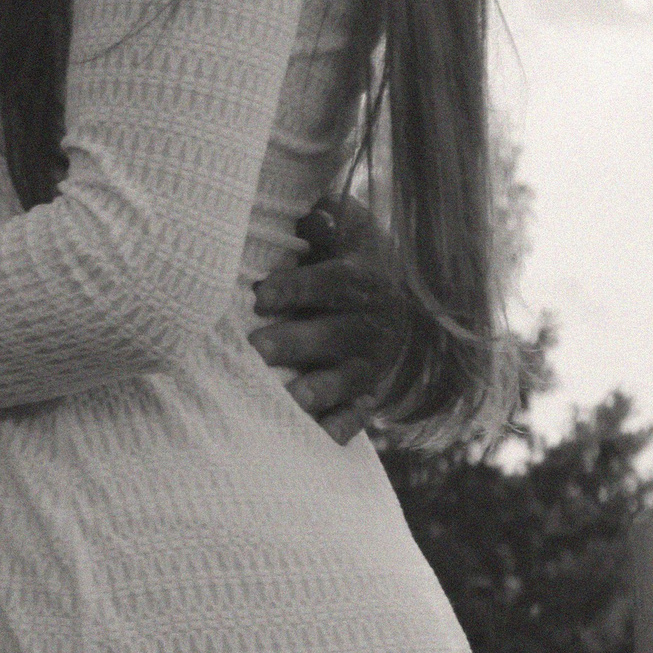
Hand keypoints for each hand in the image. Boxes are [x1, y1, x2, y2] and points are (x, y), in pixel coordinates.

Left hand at [249, 193, 407, 442]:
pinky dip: (343, 427)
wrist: (397, 305)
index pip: (332, 283)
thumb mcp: (344, 237)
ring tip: (291, 398)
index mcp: (363, 280)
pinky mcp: (369, 394)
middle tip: (256, 349)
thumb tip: (316, 215)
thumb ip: (327, 227)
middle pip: (337, 333)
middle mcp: (373, 323)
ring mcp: (372, 362)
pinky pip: (359, 413)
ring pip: (349, 377)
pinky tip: (322, 437)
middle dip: (297, 341)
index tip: (260, 296)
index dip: (298, 288)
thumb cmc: (345, 261)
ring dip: (321, 388)